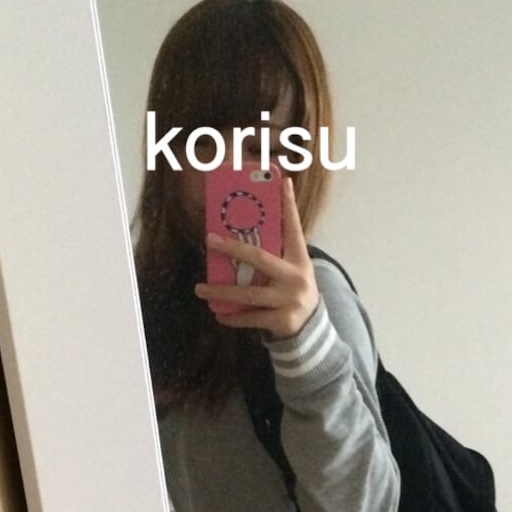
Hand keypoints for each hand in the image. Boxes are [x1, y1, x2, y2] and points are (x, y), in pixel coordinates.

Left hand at [195, 178, 319, 338]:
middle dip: (232, 248)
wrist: (311, 329)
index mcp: (300, 260)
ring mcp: (290, 301)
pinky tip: (219, 314)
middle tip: (209, 240)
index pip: (294, 228)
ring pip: (247, 294)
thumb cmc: (293, 293)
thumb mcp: (292, 271)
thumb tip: (245, 232)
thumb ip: (276, 253)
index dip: (289, 205)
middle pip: (259, 259)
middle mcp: (296, 278)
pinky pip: (250, 317)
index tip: (283, 181)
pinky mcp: (282, 321)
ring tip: (200, 289)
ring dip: (221, 291)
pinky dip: (232, 317)